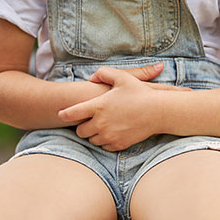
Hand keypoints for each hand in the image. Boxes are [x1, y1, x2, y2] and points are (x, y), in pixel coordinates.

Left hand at [58, 66, 188, 150]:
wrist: (158, 112)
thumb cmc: (140, 92)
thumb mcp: (122, 77)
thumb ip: (104, 73)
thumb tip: (91, 77)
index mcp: (98, 106)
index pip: (71, 113)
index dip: (64, 114)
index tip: (61, 113)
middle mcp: (101, 123)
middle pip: (80, 131)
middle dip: (82, 126)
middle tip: (87, 120)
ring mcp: (109, 135)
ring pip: (91, 140)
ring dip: (93, 134)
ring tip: (101, 125)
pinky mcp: (118, 144)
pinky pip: (104, 146)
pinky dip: (105, 141)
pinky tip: (111, 132)